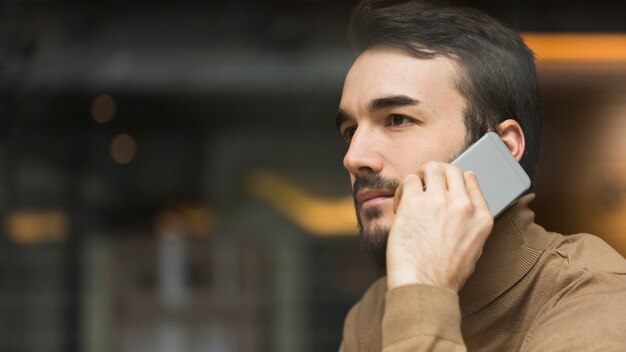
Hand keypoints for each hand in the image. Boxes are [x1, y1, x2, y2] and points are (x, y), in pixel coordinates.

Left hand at [386, 161, 493, 291]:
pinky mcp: (414, 203)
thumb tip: (464, 205)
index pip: (470, 179)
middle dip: (437, 173)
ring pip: (431, 168)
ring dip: (420, 176)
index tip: (444, 186)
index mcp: (481, 217)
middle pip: (451, 169)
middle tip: (424, 184)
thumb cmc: (444, 275)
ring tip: (412, 191)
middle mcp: (463, 205)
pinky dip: (403, 189)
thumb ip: (471, 223)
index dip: (454, 180)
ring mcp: (439, 201)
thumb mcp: (474, 249)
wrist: (425, 287)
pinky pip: (409, 180)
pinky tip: (400, 204)